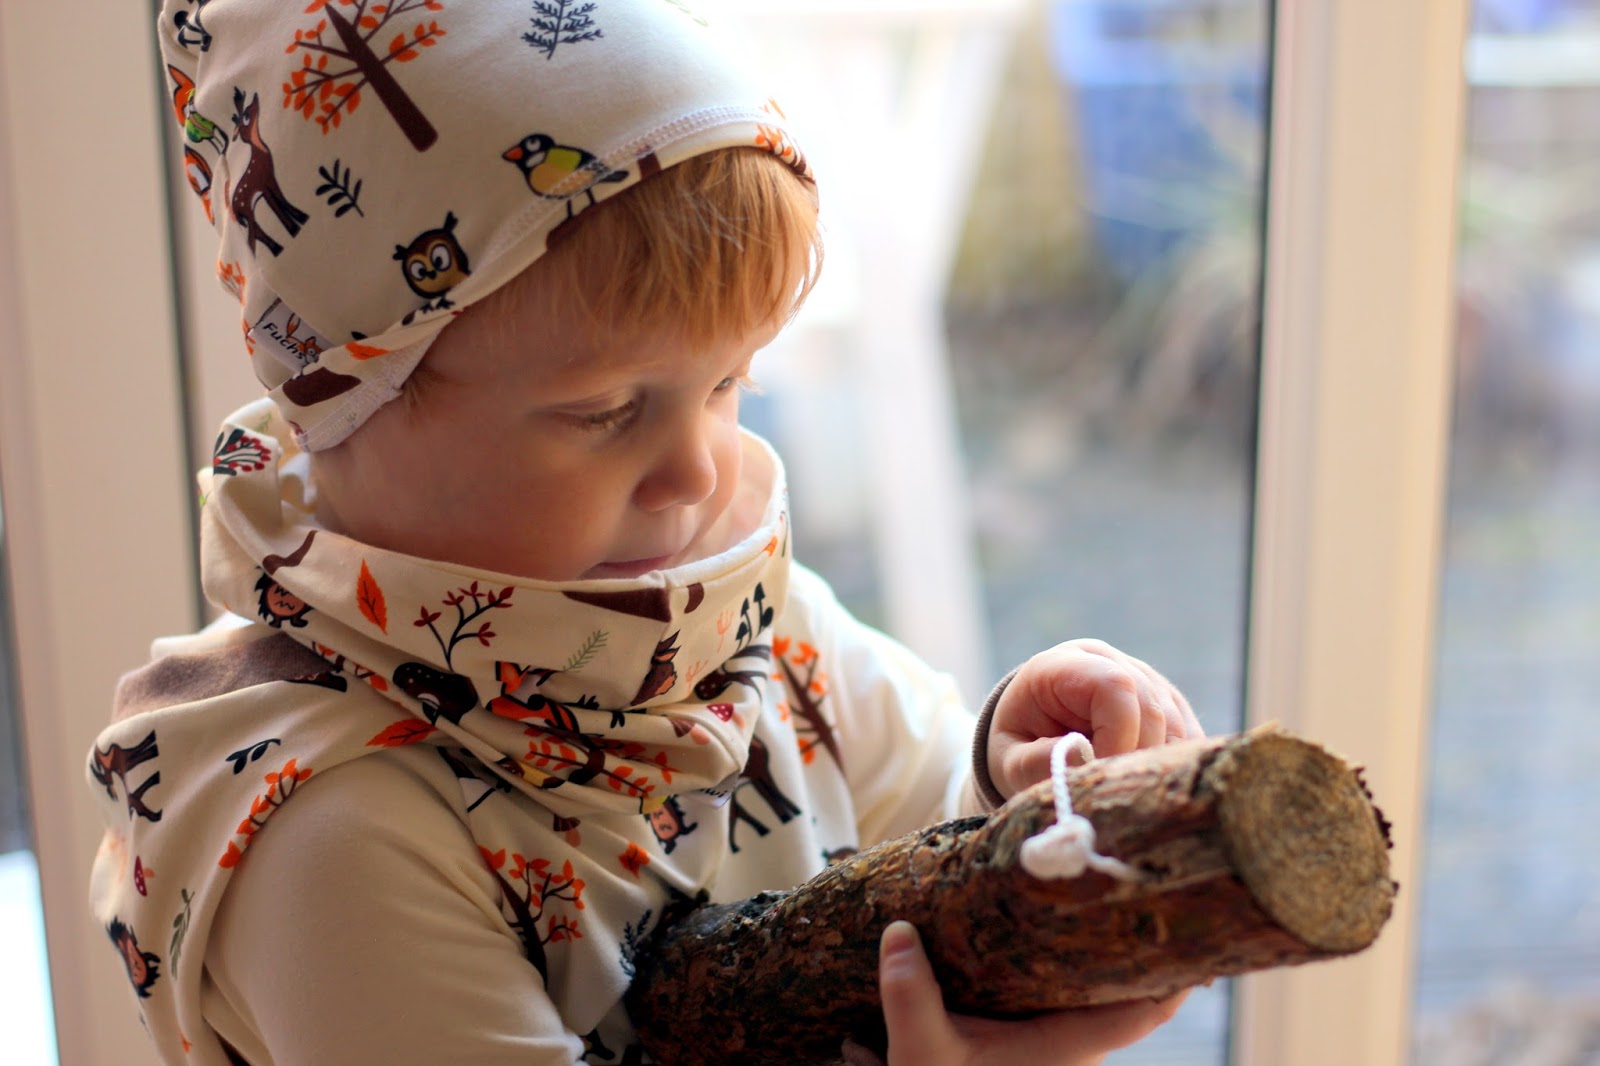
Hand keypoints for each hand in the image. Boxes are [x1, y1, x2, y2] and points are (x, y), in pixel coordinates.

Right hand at [841, 922, 1185, 1065]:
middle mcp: (1071, 1050)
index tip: (1196, 930)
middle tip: (1142, 890)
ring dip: (1102, 959)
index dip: (1178, 977)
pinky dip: (1071, 970)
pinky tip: (1054, 938)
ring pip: (1096, 999)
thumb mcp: (921, 1051)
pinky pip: (1069, 1000)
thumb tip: (900, 931)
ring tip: (1105, 902)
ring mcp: (1054, 1050)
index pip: (1144, 1013)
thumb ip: (910, 992)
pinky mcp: (1033, 1045)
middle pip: (1127, 996)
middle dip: (1136, 948)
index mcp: (1064, 1048)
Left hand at [988, 639, 1202, 800]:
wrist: (1031, 731)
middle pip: (1152, 708)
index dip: (1118, 735)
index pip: (1115, 686)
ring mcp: (1144, 680)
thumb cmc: (1017, 744)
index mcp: (1065, 665)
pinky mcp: (1168, 705)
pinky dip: (1170, 768)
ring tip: (1123, 792)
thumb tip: (1082, 758)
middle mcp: (1110, 662)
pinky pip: (1188, 739)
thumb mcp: (1007, 758)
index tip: (1100, 774)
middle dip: (1136, 759)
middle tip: (1112, 794)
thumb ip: (1035, 761)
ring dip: (1156, 767)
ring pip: (1177, 726)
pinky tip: (1144, 785)